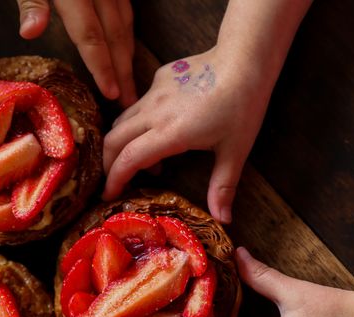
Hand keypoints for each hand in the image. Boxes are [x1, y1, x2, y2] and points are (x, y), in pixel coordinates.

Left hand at [16, 0, 136, 106]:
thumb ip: (31, 3)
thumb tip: (30, 32)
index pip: (91, 37)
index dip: (102, 67)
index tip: (112, 94)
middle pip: (115, 36)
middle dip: (123, 71)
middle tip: (129, 101)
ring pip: (125, 24)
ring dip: (127, 55)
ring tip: (129, 83)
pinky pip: (126, 11)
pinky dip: (127, 35)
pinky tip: (125, 50)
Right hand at [103, 47, 272, 222]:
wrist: (245, 59)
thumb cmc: (243, 106)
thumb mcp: (235, 151)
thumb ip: (223, 186)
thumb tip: (223, 220)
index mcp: (170, 133)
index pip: (128, 159)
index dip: (114, 180)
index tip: (109, 196)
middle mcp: (154, 112)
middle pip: (113, 139)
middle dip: (108, 163)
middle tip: (115, 181)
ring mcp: (154, 93)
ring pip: (122, 120)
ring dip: (122, 143)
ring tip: (143, 161)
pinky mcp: (159, 78)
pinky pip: (138, 104)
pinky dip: (137, 123)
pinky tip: (159, 129)